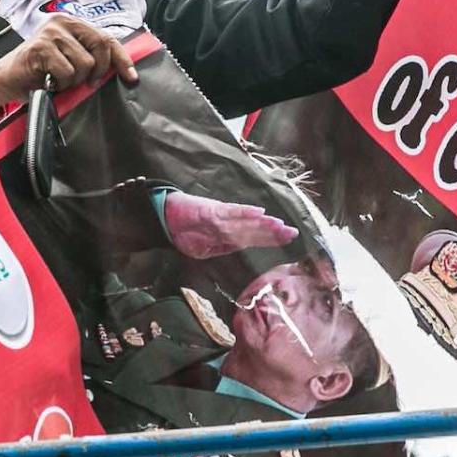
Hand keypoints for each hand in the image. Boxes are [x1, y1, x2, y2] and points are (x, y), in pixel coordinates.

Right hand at [0, 15, 136, 108]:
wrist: (5, 79)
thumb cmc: (40, 72)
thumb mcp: (71, 61)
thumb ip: (91, 58)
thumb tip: (124, 71)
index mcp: (73, 23)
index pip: (108, 38)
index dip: (122, 59)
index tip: (131, 77)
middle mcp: (63, 22)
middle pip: (101, 45)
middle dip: (98, 70)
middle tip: (85, 82)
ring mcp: (51, 33)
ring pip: (86, 63)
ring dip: (75, 79)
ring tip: (59, 79)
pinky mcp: (41, 47)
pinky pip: (68, 72)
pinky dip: (61, 83)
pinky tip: (50, 81)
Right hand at [163, 191, 299, 258]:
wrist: (163, 215)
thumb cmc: (184, 227)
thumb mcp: (204, 246)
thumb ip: (223, 246)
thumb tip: (242, 246)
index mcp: (227, 231)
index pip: (253, 236)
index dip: (270, 237)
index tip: (288, 238)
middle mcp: (227, 222)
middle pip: (253, 228)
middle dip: (273, 232)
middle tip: (293, 233)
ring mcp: (219, 215)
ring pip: (244, 221)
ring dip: (262, 223)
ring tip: (280, 225)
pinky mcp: (209, 210)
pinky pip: (228, 213)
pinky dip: (243, 212)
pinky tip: (258, 212)